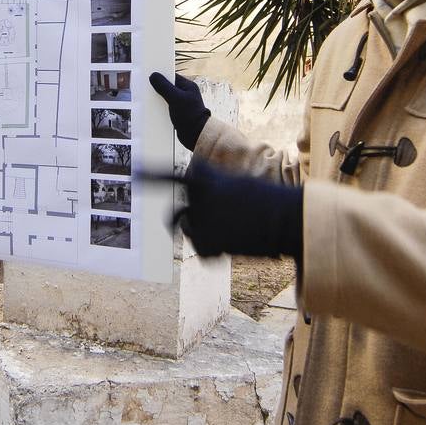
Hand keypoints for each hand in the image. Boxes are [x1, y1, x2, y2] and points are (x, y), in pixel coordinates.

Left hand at [142, 160, 302, 258]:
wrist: (288, 218)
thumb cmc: (267, 200)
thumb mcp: (238, 185)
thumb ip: (215, 191)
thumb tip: (199, 206)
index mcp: (206, 178)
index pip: (171, 177)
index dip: (153, 176)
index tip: (137, 173)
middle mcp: (200, 198)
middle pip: (177, 213)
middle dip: (181, 221)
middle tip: (189, 226)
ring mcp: (204, 221)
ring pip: (192, 233)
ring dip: (203, 234)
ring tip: (230, 233)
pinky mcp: (210, 243)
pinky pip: (203, 250)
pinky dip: (215, 251)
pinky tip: (234, 244)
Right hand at [149, 72, 211, 150]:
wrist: (196, 135)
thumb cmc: (190, 115)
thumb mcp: (175, 98)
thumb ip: (164, 86)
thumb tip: (153, 75)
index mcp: (188, 86)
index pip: (171, 76)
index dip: (160, 76)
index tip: (149, 76)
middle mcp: (185, 93)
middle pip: (167, 86)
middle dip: (157, 88)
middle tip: (147, 89)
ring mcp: (182, 103)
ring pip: (166, 97)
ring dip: (158, 99)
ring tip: (148, 100)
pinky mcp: (178, 113)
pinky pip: (166, 107)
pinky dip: (160, 108)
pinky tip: (153, 110)